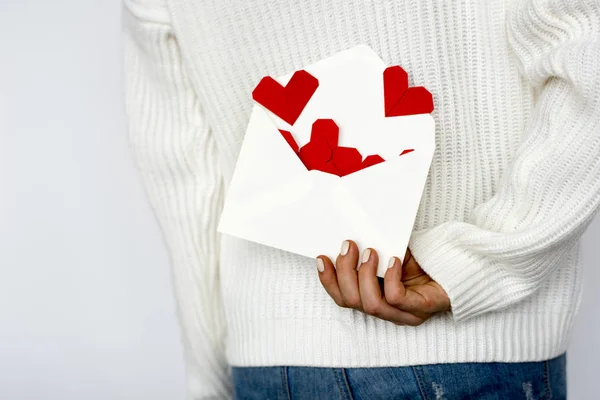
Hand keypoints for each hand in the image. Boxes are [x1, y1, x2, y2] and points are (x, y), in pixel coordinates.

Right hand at [317, 240, 449, 325]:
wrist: (464, 267)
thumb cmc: (426, 261)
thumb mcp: (392, 252)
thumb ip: (373, 250)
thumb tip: (351, 233)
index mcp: (376, 299)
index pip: (343, 298)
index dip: (328, 281)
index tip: (322, 258)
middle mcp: (388, 312)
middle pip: (352, 301)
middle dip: (344, 273)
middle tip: (349, 246)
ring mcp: (405, 314)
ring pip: (370, 304)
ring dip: (364, 274)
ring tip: (370, 251)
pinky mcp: (421, 309)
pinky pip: (396, 298)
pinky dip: (390, 277)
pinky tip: (394, 260)